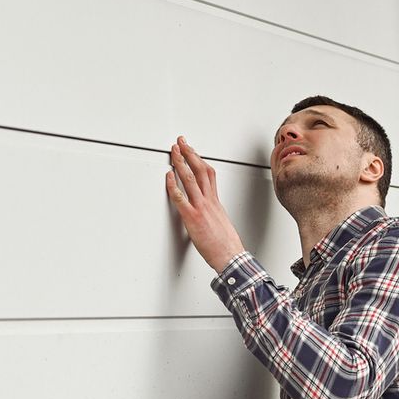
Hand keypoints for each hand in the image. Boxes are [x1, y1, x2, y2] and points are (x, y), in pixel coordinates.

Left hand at [165, 137, 246, 271]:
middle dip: (189, 154)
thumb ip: (213, 212)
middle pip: (199, 170)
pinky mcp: (192, 217)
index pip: (209, 173)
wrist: (230, 256)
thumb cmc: (227, 244)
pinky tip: (168, 177)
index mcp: (215, 201)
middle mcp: (209, 201)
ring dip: (180, 163)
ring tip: (173, 152)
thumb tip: (208, 209)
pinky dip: (173, 185)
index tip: (192, 151)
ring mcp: (200, 208)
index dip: (199, 159)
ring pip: (190, 179)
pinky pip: (180, 198)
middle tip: (181, 142)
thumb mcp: (222, 222)